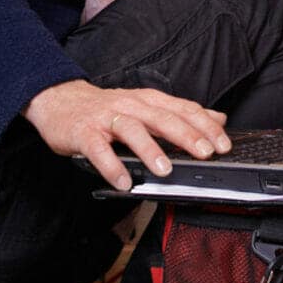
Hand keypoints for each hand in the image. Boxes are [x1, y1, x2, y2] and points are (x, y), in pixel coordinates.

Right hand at [23, 79, 230, 189]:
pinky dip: (111, 166)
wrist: (59, 100)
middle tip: (205, 153)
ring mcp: (107, 119)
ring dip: (150, 150)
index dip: (205, 125)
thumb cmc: (107, 108)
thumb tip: (218, 118)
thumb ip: (181, 113)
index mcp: (148, 100)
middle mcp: (131, 106)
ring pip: (132, 130)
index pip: (182, 109)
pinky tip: (123, 182)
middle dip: (186, 135)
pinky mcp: (85, 133)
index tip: (223, 144)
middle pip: (162, 118)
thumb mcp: (146, 105)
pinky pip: (99, 150)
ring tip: (166, 170)